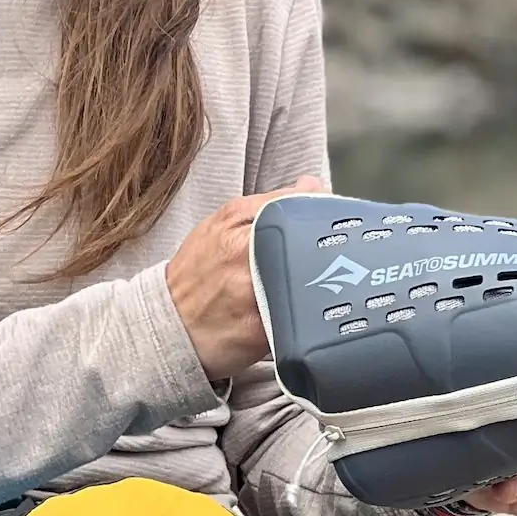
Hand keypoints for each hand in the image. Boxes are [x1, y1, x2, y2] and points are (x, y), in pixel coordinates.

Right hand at [165, 176, 323, 380]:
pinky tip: (319, 311)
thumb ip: (269, 203)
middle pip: (307, 242)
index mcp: (235, 224)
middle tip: (348, 255)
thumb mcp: (221, 227)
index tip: (339, 222)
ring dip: (329, 280)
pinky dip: (313, 313)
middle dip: (332, 248)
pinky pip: (298, 317)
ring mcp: (251, 293)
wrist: (168, 326)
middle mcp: (243, 254)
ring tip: (337, 283)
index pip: (296, 206)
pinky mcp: (259, 330)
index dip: (324, 213)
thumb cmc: (197, 274)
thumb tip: (313, 185)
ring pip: (308, 280)